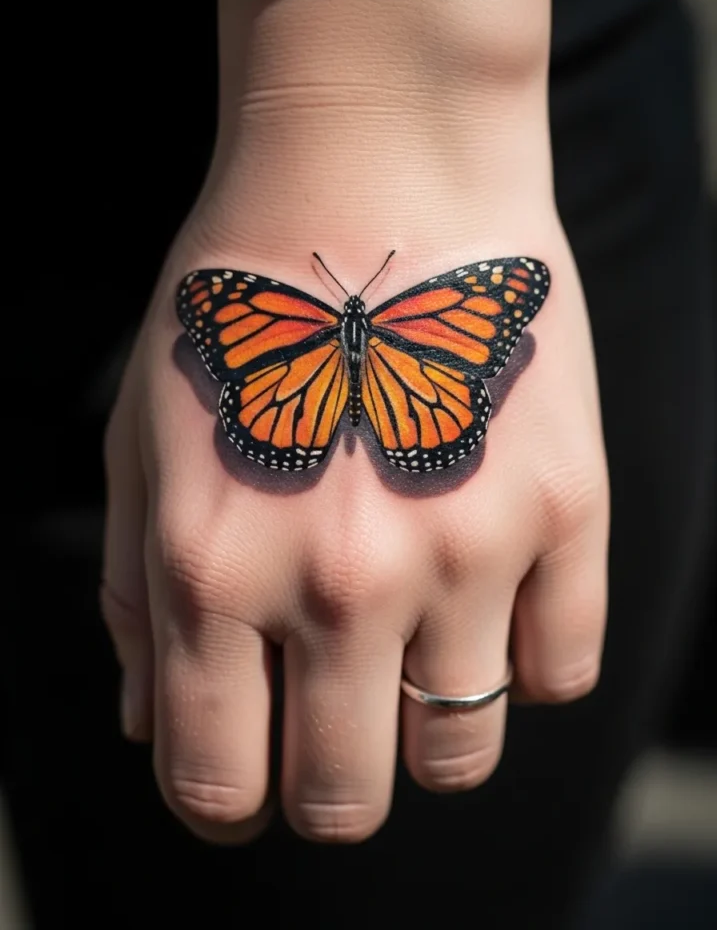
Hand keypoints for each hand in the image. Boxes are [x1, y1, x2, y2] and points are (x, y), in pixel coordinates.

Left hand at [102, 0, 608, 843]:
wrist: (376, 169)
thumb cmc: (244, 309)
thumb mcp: (146, 442)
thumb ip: (137, 600)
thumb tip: (153, 728)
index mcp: (216, 568)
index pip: (219, 787)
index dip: (226, 800)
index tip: (245, 766)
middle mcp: (344, 577)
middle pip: (346, 802)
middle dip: (327, 786)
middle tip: (327, 724)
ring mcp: (470, 545)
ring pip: (461, 751)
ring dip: (424, 726)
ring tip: (409, 639)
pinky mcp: (566, 506)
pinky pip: (561, 669)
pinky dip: (520, 658)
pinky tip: (484, 587)